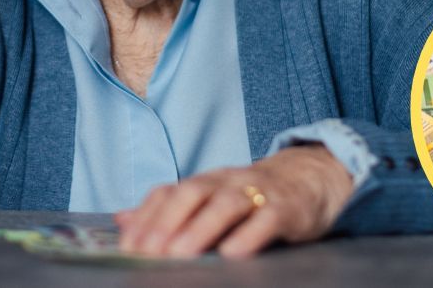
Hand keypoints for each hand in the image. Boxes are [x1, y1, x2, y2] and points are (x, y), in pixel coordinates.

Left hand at [114, 144, 354, 257]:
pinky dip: (248, 236)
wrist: (311, 178)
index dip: (147, 216)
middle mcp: (227, 181)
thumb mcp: (210, 198)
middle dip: (167, 222)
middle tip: (148, 252)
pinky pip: (266, 219)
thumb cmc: (252, 196)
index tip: (128, 245)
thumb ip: (168, 210)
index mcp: (205, 181)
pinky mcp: (286, 208)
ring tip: (180, 254)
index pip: (169, 191)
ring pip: (226, 204)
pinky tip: (232, 254)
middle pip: (192, 192)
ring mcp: (257, 192)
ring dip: (200, 229)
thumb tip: (121, 220)